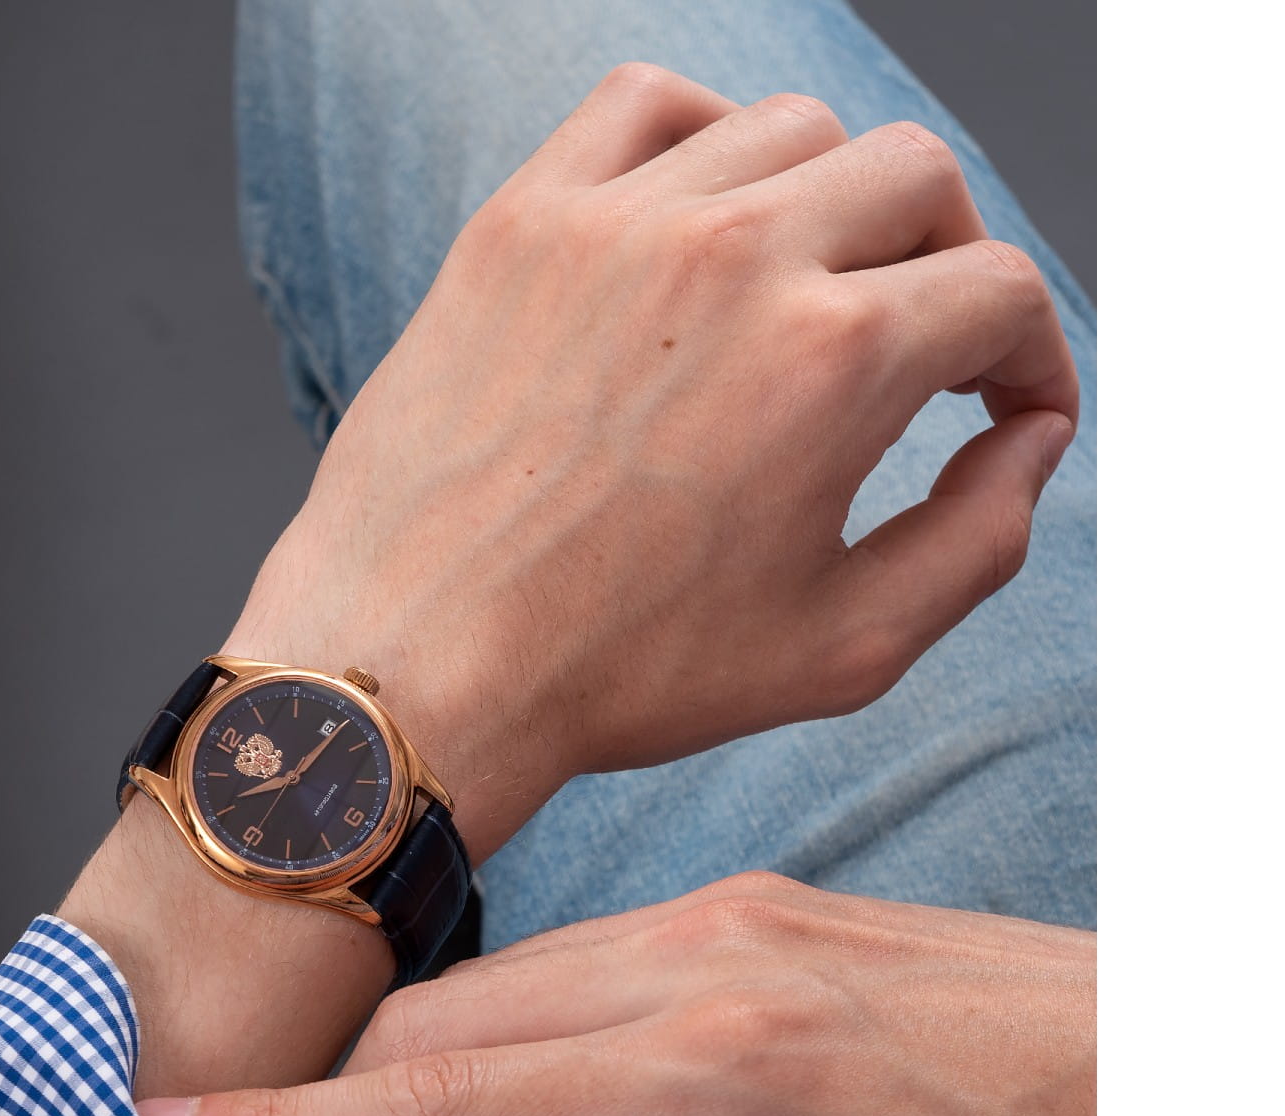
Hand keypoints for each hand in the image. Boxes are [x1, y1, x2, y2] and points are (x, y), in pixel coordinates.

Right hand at [139, 872, 1095, 1115]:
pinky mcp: (750, 912)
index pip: (449, 1097)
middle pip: (448, 1027)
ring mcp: (724, 919)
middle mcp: (698, 960)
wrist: (1169, 1075)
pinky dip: (513, 1050)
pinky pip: (576, 969)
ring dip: (425, 1091)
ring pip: (501, 988)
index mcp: (715, 1068)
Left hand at [223, 63, 1077, 860]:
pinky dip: (705, 139)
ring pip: (795, 130)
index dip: (1031, 355)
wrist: (420, 666)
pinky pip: (645, 105)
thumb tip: (1029, 442)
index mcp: (832, 362)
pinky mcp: (522, 222)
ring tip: (812, 293)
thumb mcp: (843, 650)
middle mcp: (736, 260)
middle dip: (952, 264)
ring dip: (837, 203)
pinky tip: (704, 220)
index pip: (1000, 292)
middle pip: (919, 181)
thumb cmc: (618, 675)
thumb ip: (979, 542)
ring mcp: (617, 224)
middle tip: (926, 346)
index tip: (1007, 402)